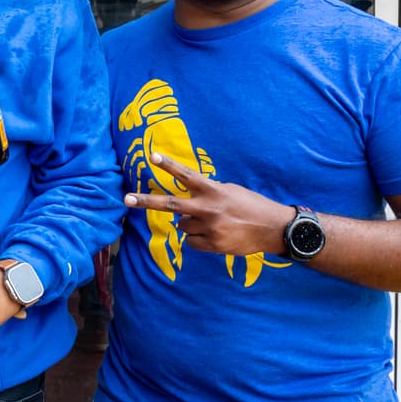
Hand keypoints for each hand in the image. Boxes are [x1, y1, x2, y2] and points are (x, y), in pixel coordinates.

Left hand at [126, 154, 289, 256]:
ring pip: (183, 226)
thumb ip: (208, 192)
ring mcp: (210, 228)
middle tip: (126, 199)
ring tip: (212, 221)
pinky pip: (192, 242)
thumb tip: (187, 198)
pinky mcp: (213, 245)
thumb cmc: (251, 205)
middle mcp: (209, 209)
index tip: (151, 156)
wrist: (274, 229)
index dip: (169, 165)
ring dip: (191, 223)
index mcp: (214, 190)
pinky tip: (216, 234)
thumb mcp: (230, 191)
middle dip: (146, 201)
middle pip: (171, 205)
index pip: (187, 175)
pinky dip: (198, 238)